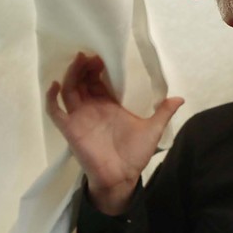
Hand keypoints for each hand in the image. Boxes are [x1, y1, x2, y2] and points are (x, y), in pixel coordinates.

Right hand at [46, 52, 182, 216]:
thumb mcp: (152, 129)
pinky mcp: (70, 129)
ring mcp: (79, 117)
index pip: (98, 80)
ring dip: (71, 74)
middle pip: (82, 81)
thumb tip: (180, 99)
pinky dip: (51, 98)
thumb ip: (163, 113)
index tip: (102, 56)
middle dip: (84, 66)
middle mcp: (91, 108)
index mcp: (108, 105)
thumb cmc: (135, 155)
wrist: (122, 178)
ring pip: (69, 90)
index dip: (97, 67)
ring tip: (78, 61)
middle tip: (89, 54)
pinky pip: (55, 111)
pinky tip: (55, 85)